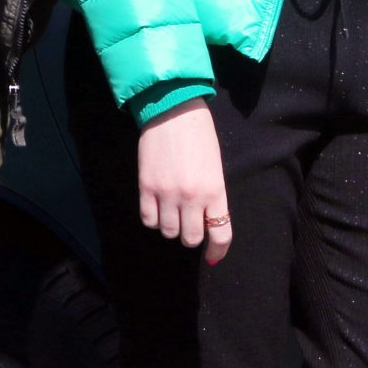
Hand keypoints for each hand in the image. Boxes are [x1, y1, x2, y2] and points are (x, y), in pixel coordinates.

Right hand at [139, 101, 231, 261]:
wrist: (173, 110)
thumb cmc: (200, 135)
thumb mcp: (215, 166)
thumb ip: (212, 194)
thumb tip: (207, 219)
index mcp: (215, 190)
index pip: (221, 233)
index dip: (218, 250)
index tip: (213, 257)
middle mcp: (192, 197)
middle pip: (190, 238)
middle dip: (191, 235)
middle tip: (189, 223)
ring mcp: (167, 194)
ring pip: (168, 232)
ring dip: (171, 226)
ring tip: (172, 211)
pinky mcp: (146, 188)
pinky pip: (148, 220)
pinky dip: (153, 219)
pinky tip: (157, 207)